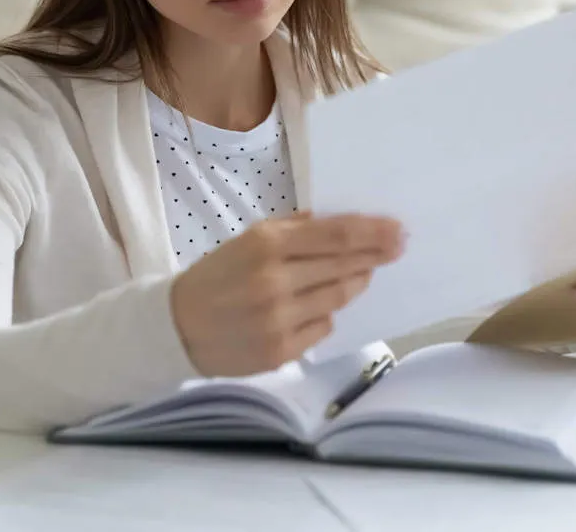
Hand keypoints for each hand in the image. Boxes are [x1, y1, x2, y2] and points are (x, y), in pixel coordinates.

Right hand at [170, 212, 404, 376]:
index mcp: (266, 245)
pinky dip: (325, 314)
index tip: (398, 230)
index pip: (335, 236)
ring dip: (355, 283)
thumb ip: (293, 230)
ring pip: (338, 298)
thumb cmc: (217, 276)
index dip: (373, 232)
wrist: (177, 326)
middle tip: (397, 248)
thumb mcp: (248, 240)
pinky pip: (323, 328)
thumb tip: (340, 224)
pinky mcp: (281, 351)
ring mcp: (280, 320)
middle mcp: (275, 282)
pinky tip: (314, 306)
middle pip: (345, 266)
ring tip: (361, 274)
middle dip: (375, 256)